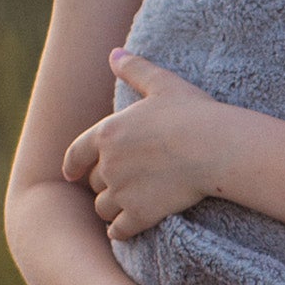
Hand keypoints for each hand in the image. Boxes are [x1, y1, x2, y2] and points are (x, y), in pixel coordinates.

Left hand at [62, 50, 230, 240]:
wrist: (214, 148)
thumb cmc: (193, 113)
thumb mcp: (162, 84)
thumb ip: (135, 70)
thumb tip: (115, 53)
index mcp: (108, 133)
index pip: (77, 152)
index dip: (72, 164)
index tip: (70, 174)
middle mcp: (109, 164)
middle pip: (95, 183)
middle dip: (104, 186)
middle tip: (121, 187)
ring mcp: (123, 192)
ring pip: (103, 209)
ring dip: (111, 210)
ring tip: (124, 210)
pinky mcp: (140, 215)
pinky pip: (119, 230)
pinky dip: (121, 231)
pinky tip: (128, 230)